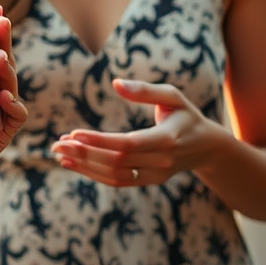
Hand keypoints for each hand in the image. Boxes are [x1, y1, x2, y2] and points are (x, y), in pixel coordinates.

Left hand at [51, 79, 222, 186]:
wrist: (208, 147)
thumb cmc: (186, 115)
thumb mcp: (172, 96)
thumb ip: (144, 90)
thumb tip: (115, 83)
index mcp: (166, 139)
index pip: (127, 144)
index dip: (99, 141)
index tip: (73, 133)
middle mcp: (161, 162)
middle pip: (116, 162)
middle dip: (84, 153)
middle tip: (57, 143)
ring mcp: (155, 175)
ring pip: (114, 176)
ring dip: (84, 166)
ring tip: (60, 154)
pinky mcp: (148, 181)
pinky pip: (118, 181)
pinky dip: (93, 174)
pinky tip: (73, 164)